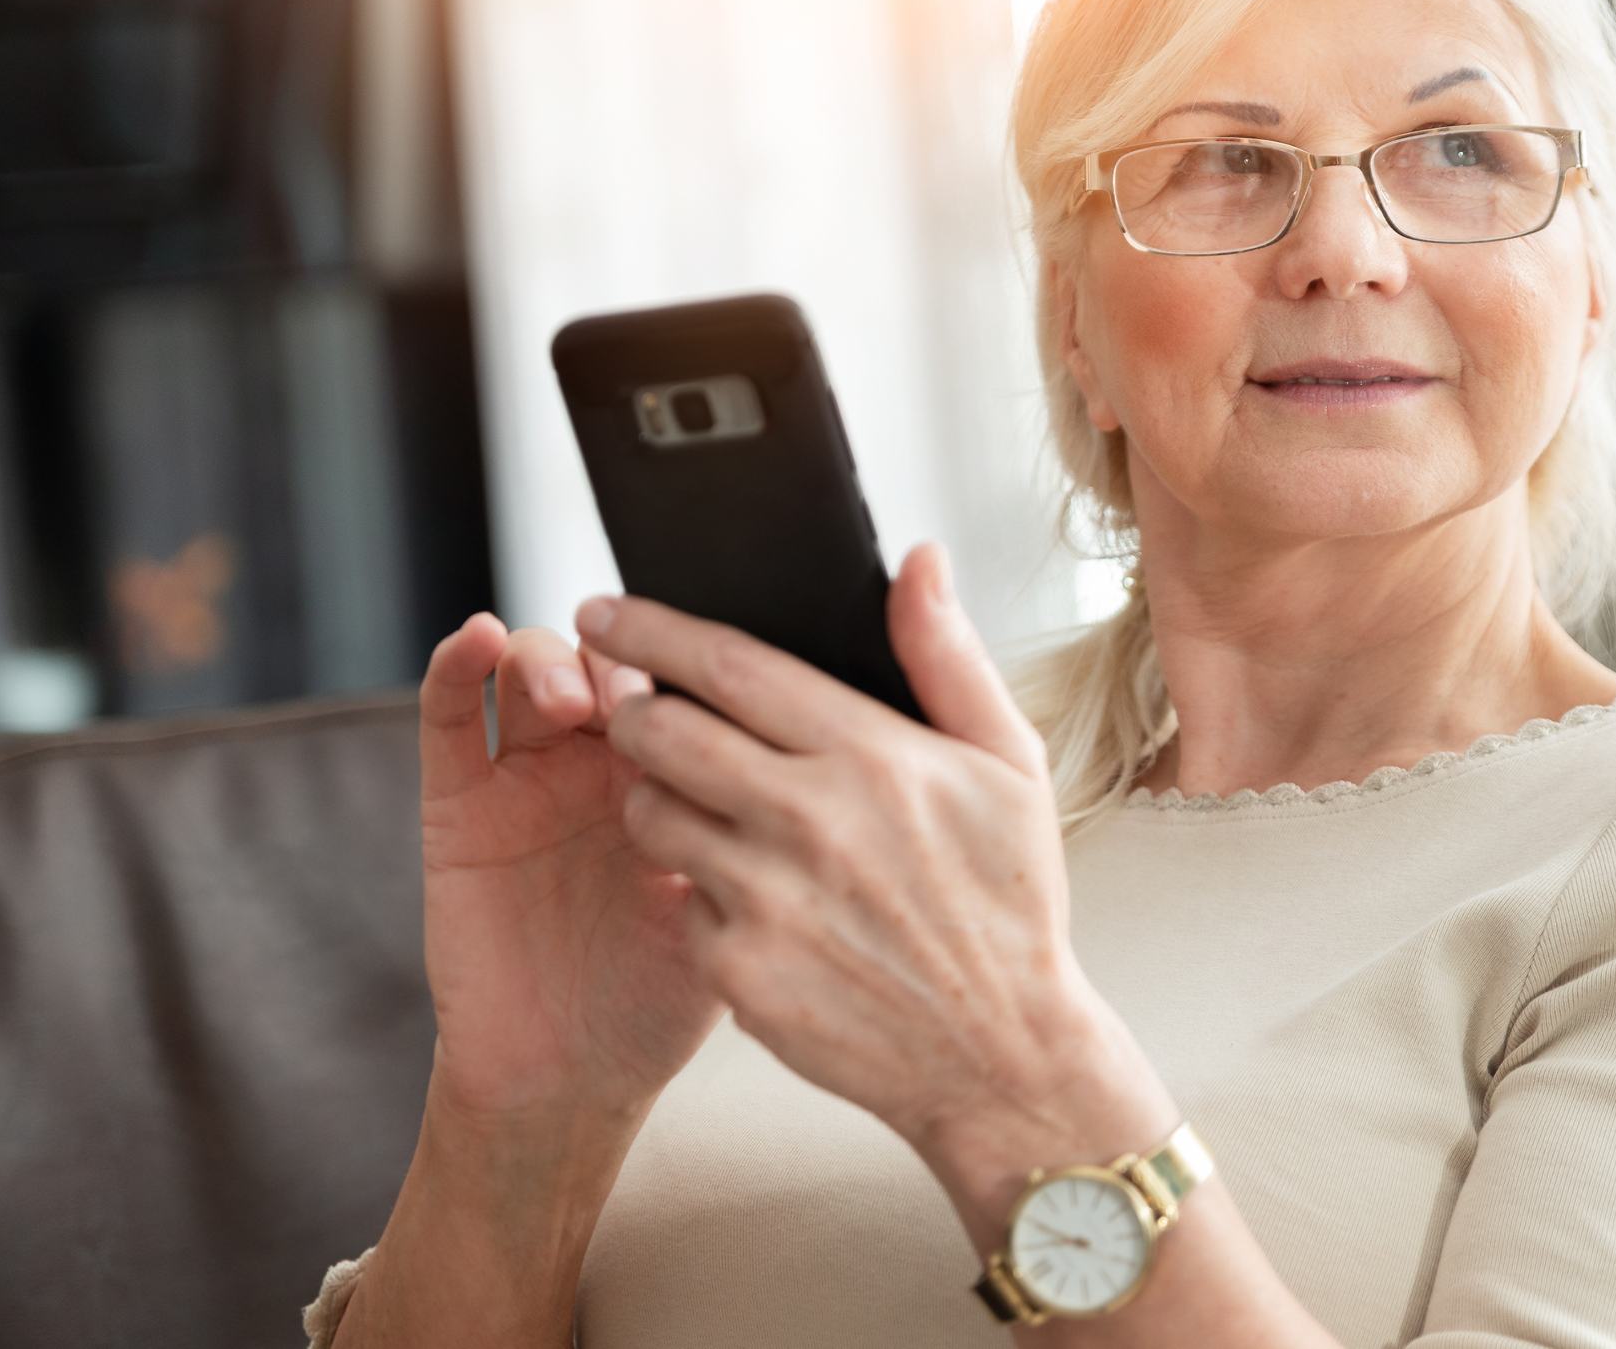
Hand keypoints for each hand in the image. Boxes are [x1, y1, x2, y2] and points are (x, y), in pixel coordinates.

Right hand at [414, 614, 730, 1137]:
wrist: (575, 1079)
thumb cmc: (663, 1000)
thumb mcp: (730, 908)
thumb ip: (751, 832)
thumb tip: (809, 759)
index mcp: (682, 774)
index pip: (684, 684)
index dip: (694, 670)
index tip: (713, 684)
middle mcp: (605, 761)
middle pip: (611, 660)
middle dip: (627, 660)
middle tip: (643, 695)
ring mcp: (530, 774)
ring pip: (534, 667)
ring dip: (553, 659)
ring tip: (576, 702)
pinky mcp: (459, 802)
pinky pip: (450, 719)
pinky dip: (457, 665)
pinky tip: (480, 640)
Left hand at [576, 541, 1107, 1155]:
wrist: (1001, 1053)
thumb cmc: (1008, 903)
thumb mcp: (1009, 764)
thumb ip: (949, 656)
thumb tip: (920, 561)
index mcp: (872, 755)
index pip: (729, 665)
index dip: (650, 628)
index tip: (606, 610)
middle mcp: (811, 820)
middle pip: (661, 730)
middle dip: (629, 705)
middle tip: (631, 704)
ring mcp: (769, 899)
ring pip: (651, 813)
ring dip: (653, 795)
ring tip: (698, 801)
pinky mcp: (740, 969)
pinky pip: (678, 898)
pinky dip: (698, 887)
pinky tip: (748, 892)